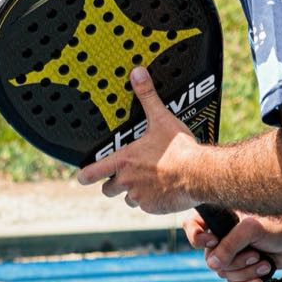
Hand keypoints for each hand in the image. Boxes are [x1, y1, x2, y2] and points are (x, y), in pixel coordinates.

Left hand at [78, 63, 198, 212]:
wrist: (199, 174)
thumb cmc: (179, 149)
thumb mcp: (161, 118)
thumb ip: (146, 96)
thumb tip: (137, 74)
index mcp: (124, 161)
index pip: (93, 172)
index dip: (85, 175)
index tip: (82, 177)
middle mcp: (127, 181)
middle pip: (108, 189)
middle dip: (112, 184)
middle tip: (122, 177)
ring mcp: (140, 197)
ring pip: (128, 199)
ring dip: (133, 193)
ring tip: (147, 182)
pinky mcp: (153, 208)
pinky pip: (146, 206)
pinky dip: (150, 200)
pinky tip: (162, 190)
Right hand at [188, 209, 281, 281]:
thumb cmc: (276, 226)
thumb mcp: (251, 230)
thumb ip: (230, 245)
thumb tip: (212, 266)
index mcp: (219, 219)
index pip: (191, 227)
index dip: (197, 238)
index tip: (213, 241)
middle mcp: (221, 237)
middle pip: (210, 259)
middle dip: (235, 261)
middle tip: (255, 254)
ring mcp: (231, 254)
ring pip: (224, 274)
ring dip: (246, 272)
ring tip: (264, 263)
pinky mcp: (243, 269)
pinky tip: (261, 279)